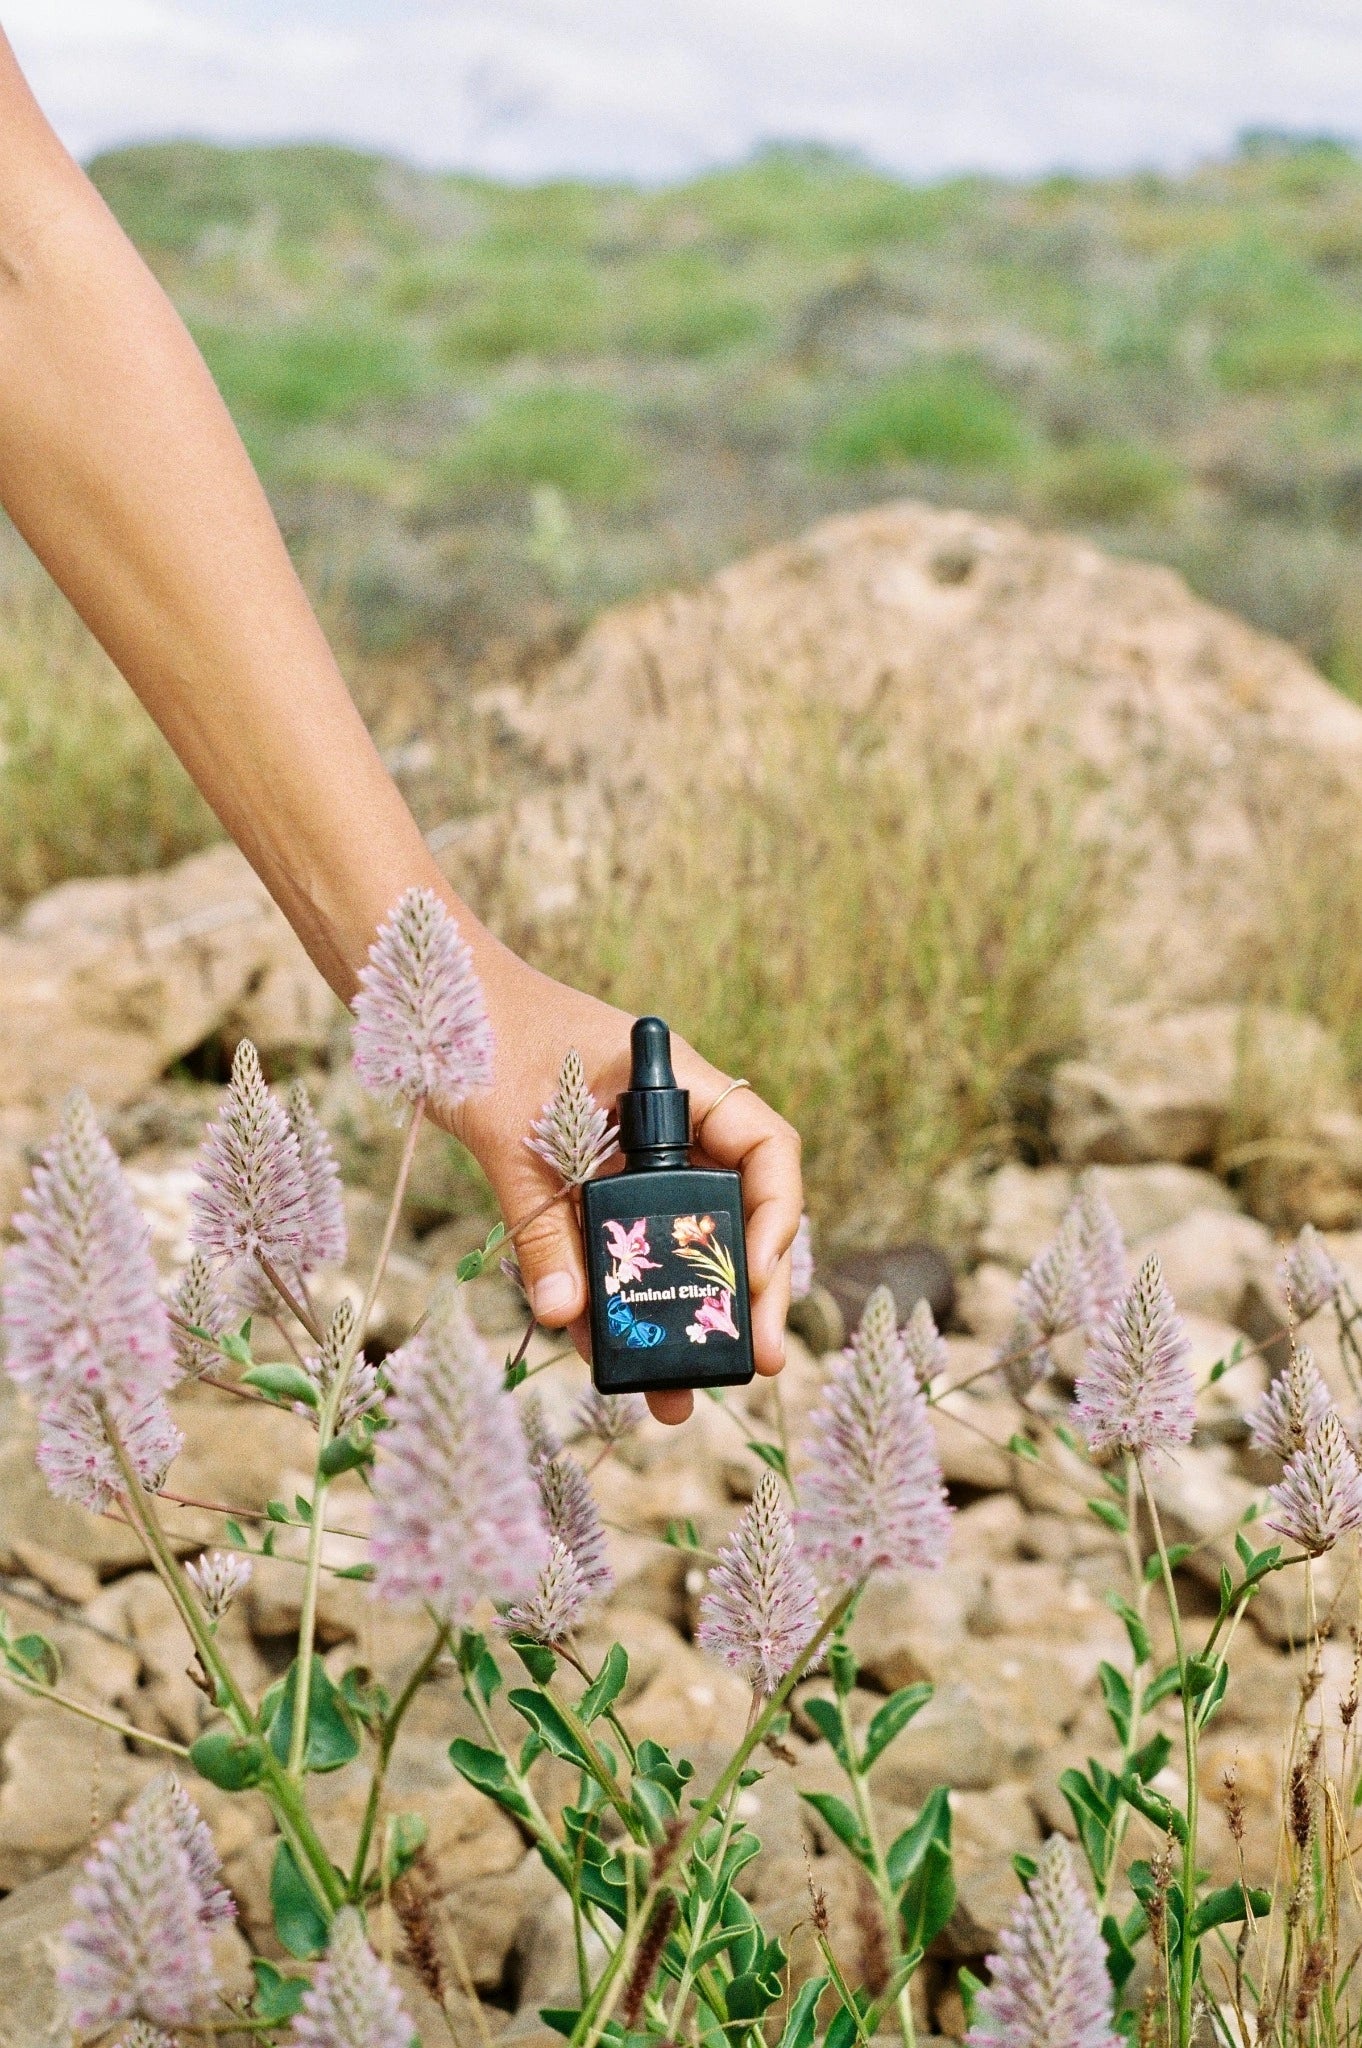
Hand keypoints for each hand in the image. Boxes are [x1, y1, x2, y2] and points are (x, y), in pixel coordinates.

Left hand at [446, 946, 801, 1424]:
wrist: (423, 1004)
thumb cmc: (475, 1034)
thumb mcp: (511, 1134)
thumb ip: (540, 1222)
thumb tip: (562, 1316)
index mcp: (675, 1082)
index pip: (766, 1148)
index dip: (778, 1214)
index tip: (759, 1274)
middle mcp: (666, 1123)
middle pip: (730, 1213)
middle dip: (741, 1292)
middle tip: (754, 1362)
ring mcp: (628, 1157)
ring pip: (671, 1244)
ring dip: (675, 1316)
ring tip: (676, 1396)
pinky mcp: (585, 1186)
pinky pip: (610, 1251)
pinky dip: (609, 1301)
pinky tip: (603, 1358)